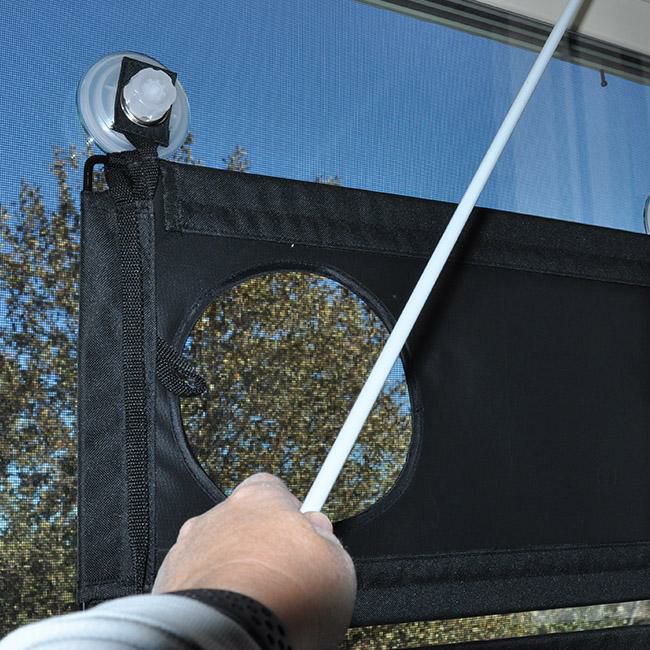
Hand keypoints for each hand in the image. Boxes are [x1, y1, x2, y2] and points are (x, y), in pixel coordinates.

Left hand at [153, 473, 356, 648]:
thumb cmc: (283, 596)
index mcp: (259, 497)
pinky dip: (210, 598)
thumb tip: (321, 537)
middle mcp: (218, 515)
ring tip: (256, 605)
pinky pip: (195, 584)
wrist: (230, 634)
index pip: (276, 490)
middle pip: (244, 523)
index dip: (291, 517)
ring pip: (217, 554)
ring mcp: (189, 549)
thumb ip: (325, 540)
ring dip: (233, 573)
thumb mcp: (337, 564)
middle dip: (260, 547)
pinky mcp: (167, 585)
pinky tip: (231, 617)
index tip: (303, 538)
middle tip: (283, 580)